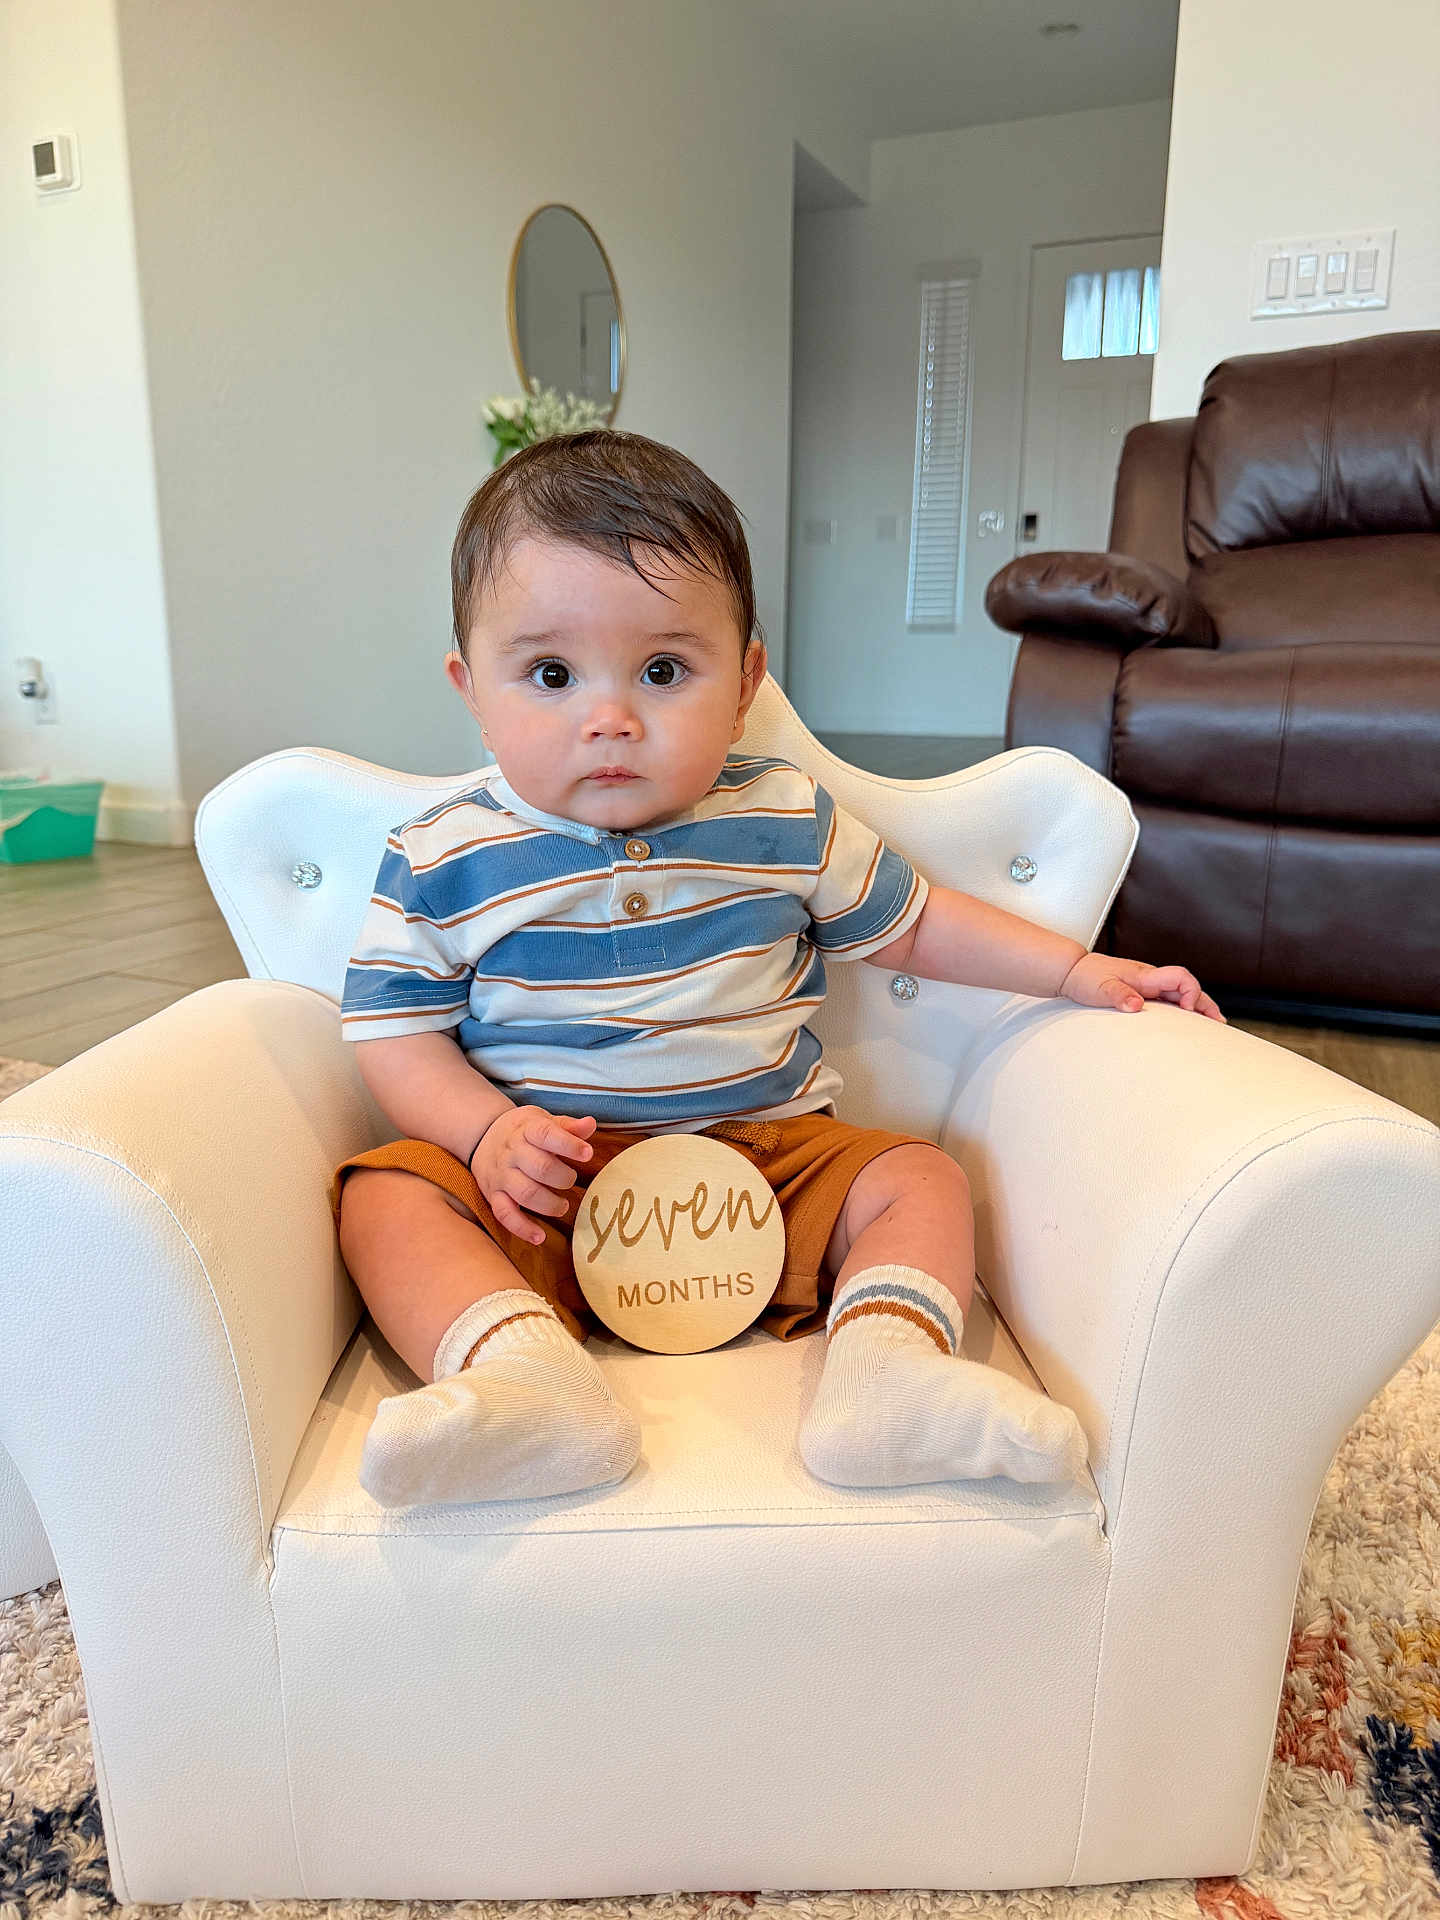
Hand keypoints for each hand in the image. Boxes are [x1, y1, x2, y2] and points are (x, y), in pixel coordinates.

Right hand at [470, 1106, 597, 1245]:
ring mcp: (501, 1176)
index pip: (546, 1135)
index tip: (587, 1153)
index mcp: (526, 1130)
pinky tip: (539, 1237)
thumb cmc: (523, 1130)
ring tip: (563, 1206)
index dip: (569, 1145)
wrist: (482, 1134)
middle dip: (563, 1178)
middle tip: (571, 1180)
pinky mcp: (493, 1195)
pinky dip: (522, 1228)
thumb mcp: (543, 1120)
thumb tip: (591, 1124)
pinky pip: (504, 1215)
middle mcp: (512, 1153)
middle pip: (540, 1168)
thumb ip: (568, 1126)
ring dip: (549, 1204)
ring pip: (525, 1194)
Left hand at [1059, 952, 1226, 1022]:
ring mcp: (1147, 985)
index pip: (1180, 977)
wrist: (1072, 972)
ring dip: (1197, 1006)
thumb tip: (1137, 1006)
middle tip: (1219, 1023)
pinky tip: (1186, 1021)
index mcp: (1145, 976)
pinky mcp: (1142, 992)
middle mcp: (1150, 979)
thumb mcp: (1099, 988)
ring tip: (1212, 1024)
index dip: (1191, 992)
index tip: (1188, 1010)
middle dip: (1205, 1003)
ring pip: (1180, 993)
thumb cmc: (1085, 978)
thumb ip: (1118, 995)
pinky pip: (1168, 999)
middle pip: (1187, 987)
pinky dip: (1182, 1009)